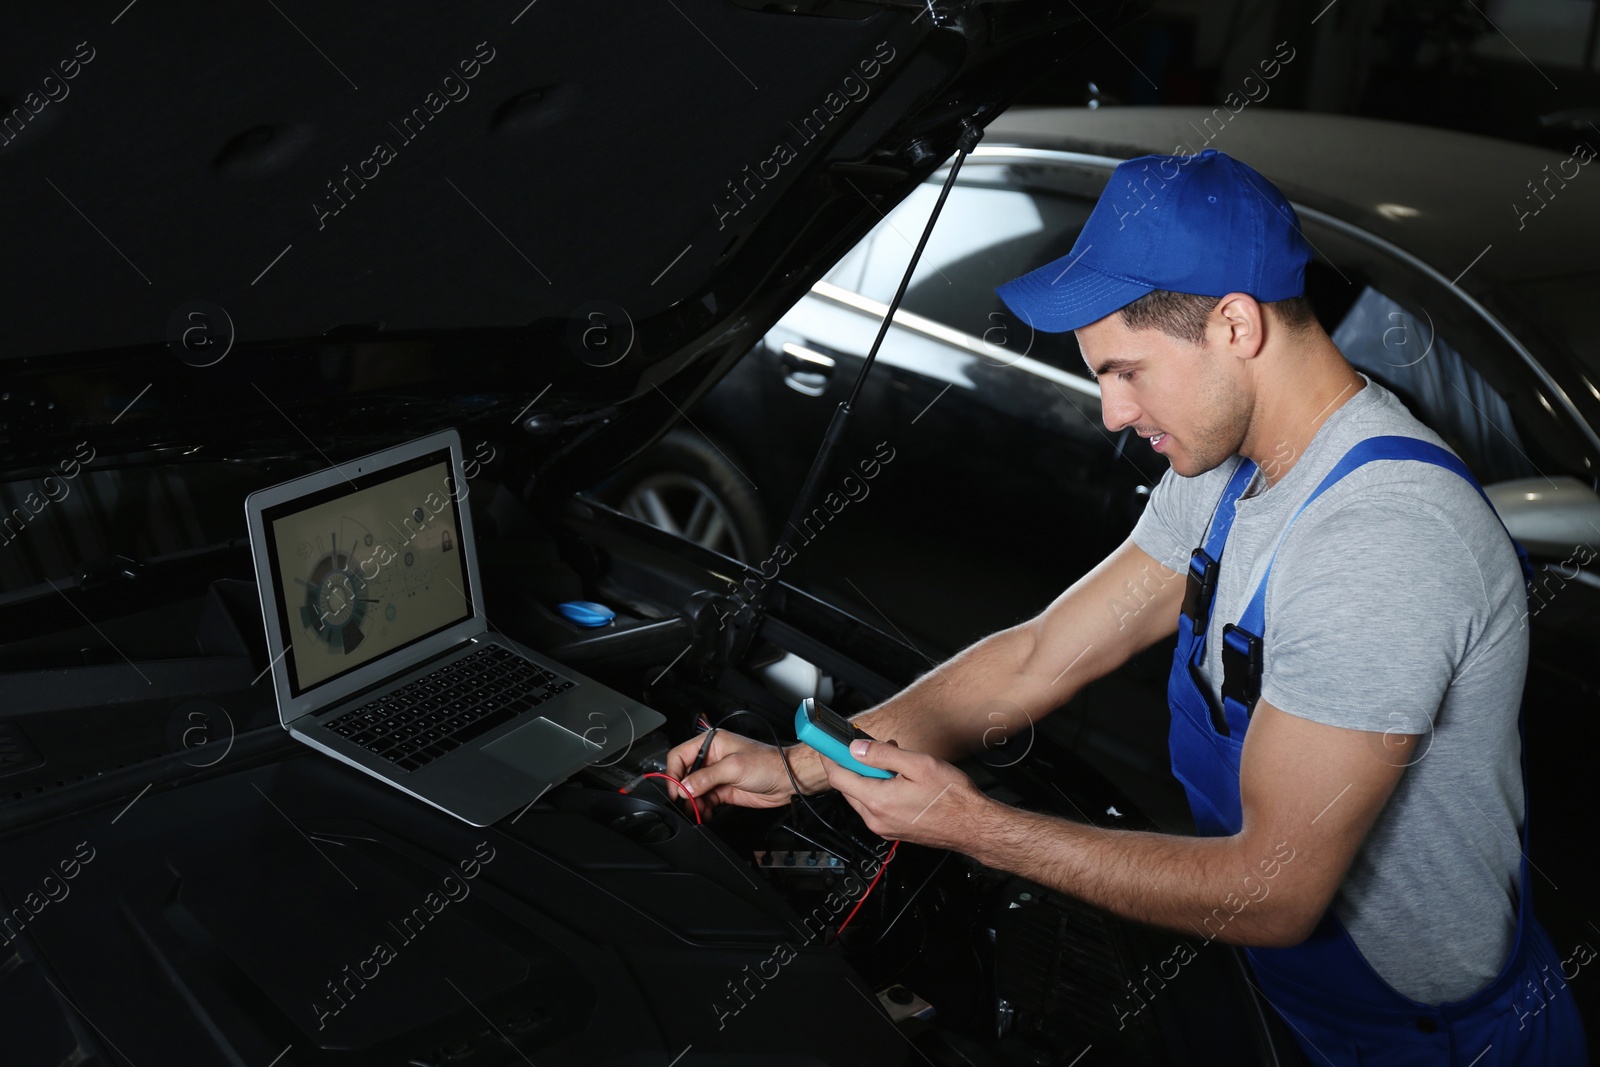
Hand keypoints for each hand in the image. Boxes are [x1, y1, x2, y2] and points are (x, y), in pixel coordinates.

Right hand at [664, 730, 818, 816]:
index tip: (675, 789)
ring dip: (693, 803)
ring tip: (697, 811)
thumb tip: (685, 786)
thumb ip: (706, 777)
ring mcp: (717, 775)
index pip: (680, 755)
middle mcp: (712, 758)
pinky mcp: (724, 790)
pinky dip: (702, 809)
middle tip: (686, 803)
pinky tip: (705, 814)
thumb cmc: (768, 763)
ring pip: (694, 790)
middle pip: (685, 775)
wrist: (788, 779)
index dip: (673, 772)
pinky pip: (705, 800)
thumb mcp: (734, 767)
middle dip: (683, 790)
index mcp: (711, 743)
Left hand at [822, 738, 992, 850]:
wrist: (974, 826)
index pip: (838, 777)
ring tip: (894, 761)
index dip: (830, 756)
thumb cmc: (953, 799)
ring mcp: (884, 827)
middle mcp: (877, 819)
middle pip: (849, 786)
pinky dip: (879, 789)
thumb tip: (857, 747)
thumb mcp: (918, 764)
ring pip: (862, 796)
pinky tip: (898, 778)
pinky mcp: (894, 830)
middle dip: (854, 763)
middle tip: (869, 745)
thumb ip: (882, 755)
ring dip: (869, 775)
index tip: (827, 743)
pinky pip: (875, 806)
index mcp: (878, 801)